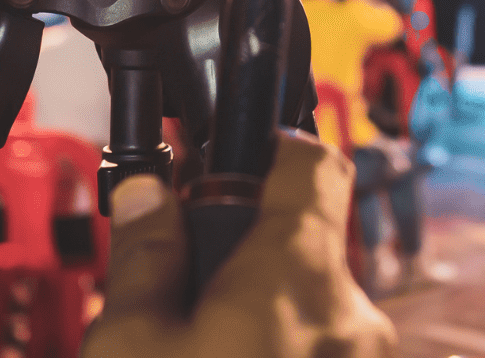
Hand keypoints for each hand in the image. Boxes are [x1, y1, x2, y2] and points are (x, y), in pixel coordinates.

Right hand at [84, 132, 397, 357]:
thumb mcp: (133, 344)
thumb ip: (146, 257)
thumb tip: (148, 193)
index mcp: (297, 274)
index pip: (314, 162)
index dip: (270, 147)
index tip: (231, 156)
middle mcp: (352, 313)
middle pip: (301, 242)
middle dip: (247, 254)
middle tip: (190, 283)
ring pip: (311, 305)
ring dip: (264, 313)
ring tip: (200, 342)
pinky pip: (323, 351)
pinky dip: (284, 352)